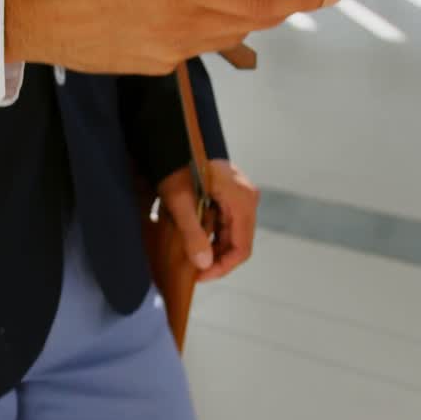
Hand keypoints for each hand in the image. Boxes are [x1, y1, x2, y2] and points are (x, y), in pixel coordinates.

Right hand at [4, 0, 343, 74]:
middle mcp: (179, 25)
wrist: (27, 10)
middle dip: (277, 1)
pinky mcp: (154, 66)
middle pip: (254, 21)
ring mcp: (168, 52)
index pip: (262, 0)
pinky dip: (197, 22)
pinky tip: (163, 4)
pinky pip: (194, 42)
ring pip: (227, 33)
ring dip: (231, 10)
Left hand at [156, 159, 259, 281]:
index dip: (222, 267)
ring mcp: (241, 196)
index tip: (199, 276)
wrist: (172, 142)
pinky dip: (213, 236)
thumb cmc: (175, 167)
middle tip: (192, 270)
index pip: (242, 248)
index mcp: (242, 200)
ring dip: (214, 249)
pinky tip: (196, 240)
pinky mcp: (232, 195)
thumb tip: (203, 264)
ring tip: (192, 257)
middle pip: (239, 242)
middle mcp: (247, 198)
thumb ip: (193, 234)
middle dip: (216, 260)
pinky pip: (228, 223)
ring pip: (233, 234)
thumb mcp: (180, 202)